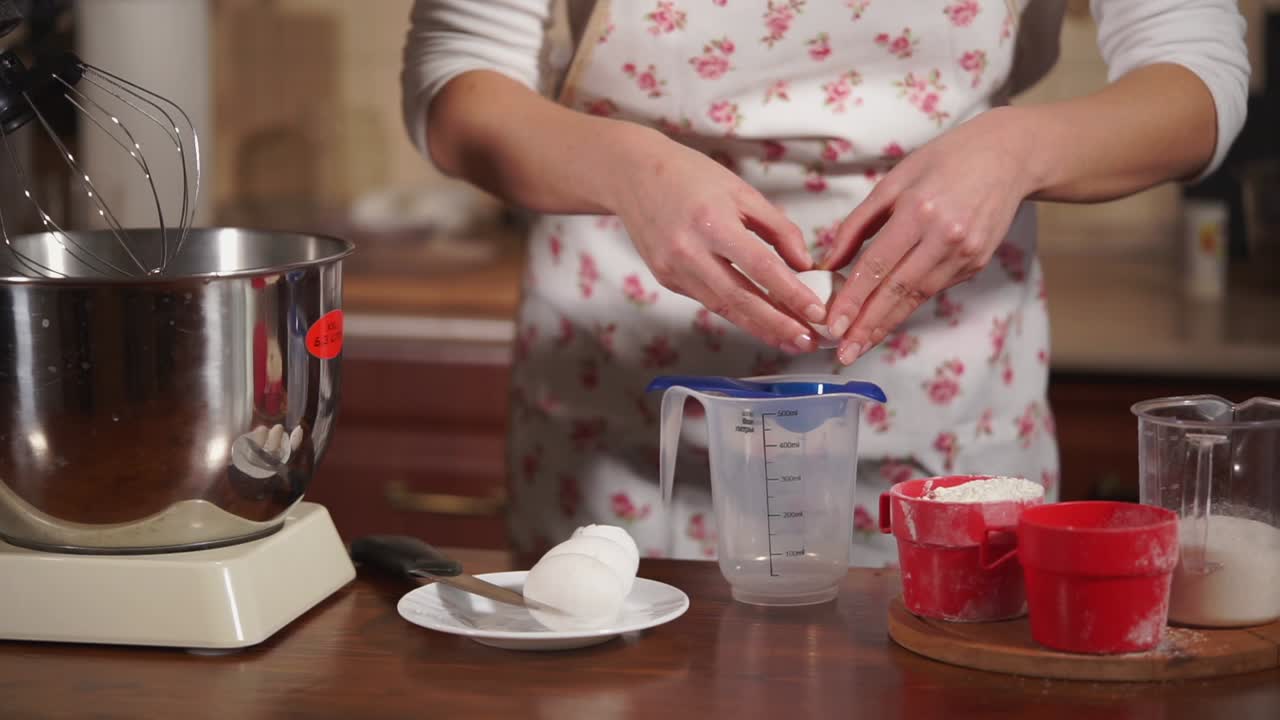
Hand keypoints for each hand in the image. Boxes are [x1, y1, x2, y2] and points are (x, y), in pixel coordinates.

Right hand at [608, 128, 826, 352]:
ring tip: (790, 340)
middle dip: (778, 325)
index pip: (761, 268)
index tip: (817, 312)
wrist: (632, 174)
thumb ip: (777, 228)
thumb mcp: (741, 191)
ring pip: (723, 307)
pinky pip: (707, 300)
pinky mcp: (666, 279)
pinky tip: (759, 322)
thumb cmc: (690, 176)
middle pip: (740, 299)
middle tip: (808, 341)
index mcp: (712, 223)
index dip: (792, 294)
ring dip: (759, 327)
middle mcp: (689, 251)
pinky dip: (736, 313)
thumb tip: (804, 264)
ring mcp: (673, 269)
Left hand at [819, 107, 1037, 363]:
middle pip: (897, 291)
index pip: (876, 266)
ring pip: (916, 297)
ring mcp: (965, 254)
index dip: (852, 300)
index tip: (832, 325)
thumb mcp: (894, 180)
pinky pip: (934, 288)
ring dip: (886, 325)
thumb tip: (828, 263)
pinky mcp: (976, 264)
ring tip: (859, 347)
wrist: (1009, 157)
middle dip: (867, 327)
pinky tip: (886, 321)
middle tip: (844, 354)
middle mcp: (944, 237)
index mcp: (918, 211)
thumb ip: (858, 224)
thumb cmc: (944, 162)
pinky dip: (908, 306)